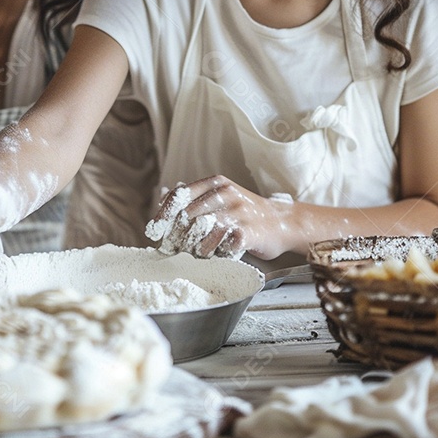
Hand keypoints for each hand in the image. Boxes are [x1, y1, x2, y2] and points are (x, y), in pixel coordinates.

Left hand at [149, 176, 294, 260]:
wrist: (283, 222)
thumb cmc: (245, 212)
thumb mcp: (220, 196)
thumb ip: (194, 197)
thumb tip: (163, 196)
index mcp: (216, 183)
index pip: (180, 195)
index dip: (163, 214)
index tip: (154, 230)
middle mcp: (226, 194)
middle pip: (188, 215)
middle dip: (176, 234)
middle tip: (171, 247)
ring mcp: (238, 212)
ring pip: (203, 231)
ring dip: (194, 246)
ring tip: (195, 252)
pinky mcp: (248, 232)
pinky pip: (222, 245)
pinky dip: (215, 253)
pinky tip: (216, 255)